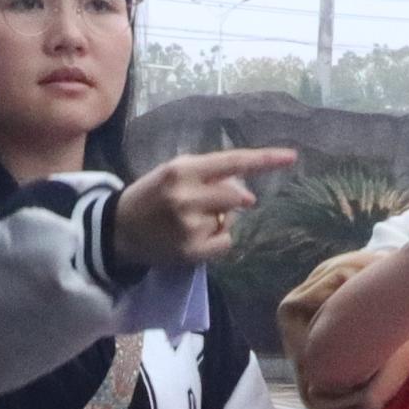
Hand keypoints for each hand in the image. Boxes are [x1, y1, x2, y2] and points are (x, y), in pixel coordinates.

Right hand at [111, 148, 287, 270]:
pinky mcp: (191, 251)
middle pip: (237, 195)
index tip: (291, 157)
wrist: (117, 230)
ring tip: (189, 221)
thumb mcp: (173, 173)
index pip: (232, 162)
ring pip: (229, 220)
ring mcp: (189, 226)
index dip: (264, 160)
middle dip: (234, 198)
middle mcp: (187, 196)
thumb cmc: (150, 196)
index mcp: (182, 170)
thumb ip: (208, 174)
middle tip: (208, 202)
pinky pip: (225, 242)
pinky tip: (194, 237)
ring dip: (219, 220)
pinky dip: (218, 240)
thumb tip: (247, 190)